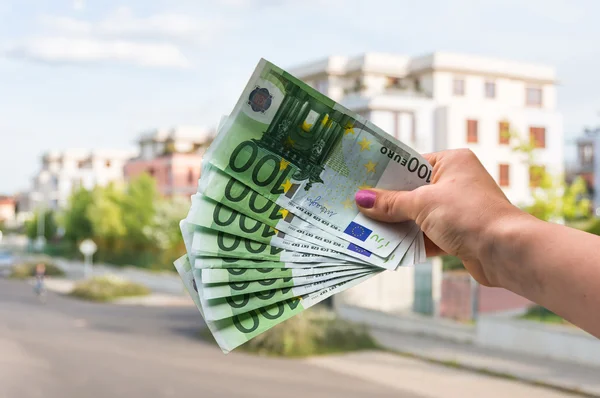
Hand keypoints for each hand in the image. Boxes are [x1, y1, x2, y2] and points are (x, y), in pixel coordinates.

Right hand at [355, 149, 524, 285]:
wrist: (506, 251)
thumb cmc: (468, 215)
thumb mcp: (423, 204)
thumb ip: (391, 203)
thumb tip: (362, 199)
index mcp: (452, 162)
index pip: (410, 164)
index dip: (385, 175)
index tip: (360, 182)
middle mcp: (456, 182)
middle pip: (412, 191)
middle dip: (387, 203)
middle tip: (356, 207)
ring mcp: (457, 209)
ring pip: (418, 215)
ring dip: (397, 225)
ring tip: (365, 229)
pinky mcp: (458, 234)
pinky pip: (427, 235)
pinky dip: (410, 241)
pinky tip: (387, 247)